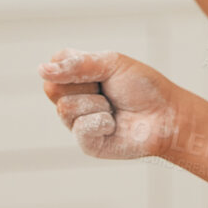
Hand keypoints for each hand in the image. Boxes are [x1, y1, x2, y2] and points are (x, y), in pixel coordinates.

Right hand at [40, 49, 182, 160]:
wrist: (166, 115)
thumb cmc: (144, 87)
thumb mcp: (112, 64)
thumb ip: (77, 64)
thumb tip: (41, 70)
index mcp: (79, 75)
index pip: (54, 64)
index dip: (73, 65)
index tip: (100, 69)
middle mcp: (74, 98)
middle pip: (53, 88)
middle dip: (86, 84)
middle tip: (108, 89)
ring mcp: (78, 122)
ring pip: (66, 108)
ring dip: (96, 104)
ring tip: (114, 108)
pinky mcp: (86, 143)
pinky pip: (80, 129)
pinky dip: (101, 123)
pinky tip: (114, 124)